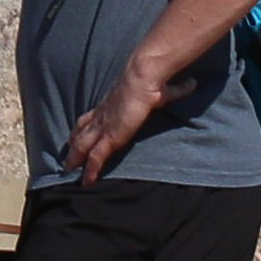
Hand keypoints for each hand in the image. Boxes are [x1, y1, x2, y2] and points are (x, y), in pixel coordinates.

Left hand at [67, 55, 172, 181]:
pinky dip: (90, 170)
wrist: (144, 78)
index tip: (76, 135)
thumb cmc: (152, 82)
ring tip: (69, 172)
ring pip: (82, 146)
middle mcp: (102, 115)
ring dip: (75, 159)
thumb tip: (193, 83)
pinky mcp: (110, 136)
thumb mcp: (163, 89)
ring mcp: (104, 126)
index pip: (91, 117)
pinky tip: (87, 182)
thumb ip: (175, 89)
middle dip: (73, 146)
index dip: (83, 127)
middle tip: (67, 159)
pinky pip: (96, 157)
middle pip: (81, 132)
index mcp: (110, 104)